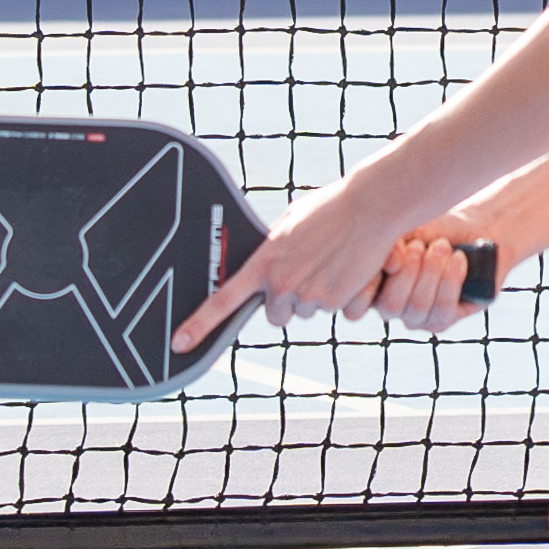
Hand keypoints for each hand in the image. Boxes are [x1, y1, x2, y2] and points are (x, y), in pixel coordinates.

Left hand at [171, 177, 403, 356]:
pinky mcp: (333, 300)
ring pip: (304, 311)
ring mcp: (307, 294)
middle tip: (305, 272)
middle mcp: (280, 281)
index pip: (222, 300)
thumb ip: (272, 251)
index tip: (180, 343)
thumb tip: (267, 264)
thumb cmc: (330, 208)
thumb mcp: (289, 225)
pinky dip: (337, 294)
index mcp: (263, 261)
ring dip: (314, 295)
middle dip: (286, 301)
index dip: (198, 324)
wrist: (368, 206)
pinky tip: (345, 268)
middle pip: (274, 313)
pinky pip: (329, 307)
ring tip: (329, 262)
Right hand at [368, 222, 494, 334]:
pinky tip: (458, 258)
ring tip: (443, 246)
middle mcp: (389, 307)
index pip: (353, 308)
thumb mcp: (403, 228)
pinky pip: (443, 310)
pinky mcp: (442, 321)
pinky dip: (451, 280)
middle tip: (419, 245)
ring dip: (432, 272)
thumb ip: (386, 244)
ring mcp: (415, 318)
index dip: (364, 290)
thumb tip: (389, 261)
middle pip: (390, 307)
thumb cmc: (429, 228)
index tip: (385, 262)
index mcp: (371, 286)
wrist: (466, 230)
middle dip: (408, 272)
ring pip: (418, 308)